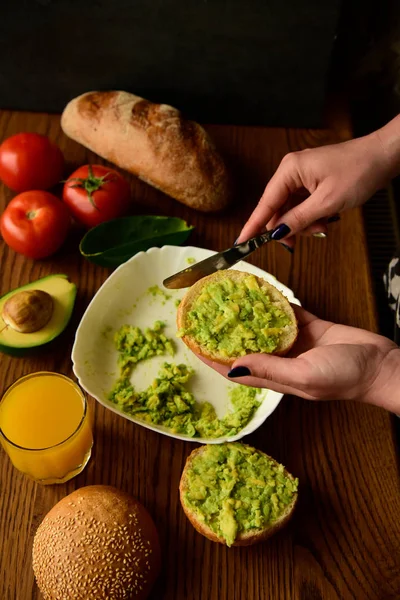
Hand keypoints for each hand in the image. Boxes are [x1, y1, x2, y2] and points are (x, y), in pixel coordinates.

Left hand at [198, 305, 399, 409]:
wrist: (381, 365)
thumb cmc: (346, 377)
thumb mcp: (304, 376)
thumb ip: (270, 369)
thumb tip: (234, 364)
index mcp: (275, 376)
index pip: (233, 367)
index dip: (210, 356)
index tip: (191, 340)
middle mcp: (279, 360)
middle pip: (243, 344)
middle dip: (222, 332)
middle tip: (204, 313)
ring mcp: (294, 343)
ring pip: (261, 326)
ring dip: (245, 314)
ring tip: (226, 297)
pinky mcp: (309, 327)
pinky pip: (284, 313)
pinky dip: (272, 302)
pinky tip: (260, 290)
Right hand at [237, 127, 398, 246]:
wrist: (383, 156)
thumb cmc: (358, 171)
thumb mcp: (327, 202)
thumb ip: (298, 219)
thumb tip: (276, 233)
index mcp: (290, 170)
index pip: (265, 203)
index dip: (253, 226)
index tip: (240, 243)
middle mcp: (291, 172)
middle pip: (277, 209)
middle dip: (289, 227)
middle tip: (300, 240)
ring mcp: (302, 177)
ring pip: (291, 210)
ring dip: (304, 223)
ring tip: (324, 224)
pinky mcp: (312, 182)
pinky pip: (302, 206)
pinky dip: (311, 217)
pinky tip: (325, 219)